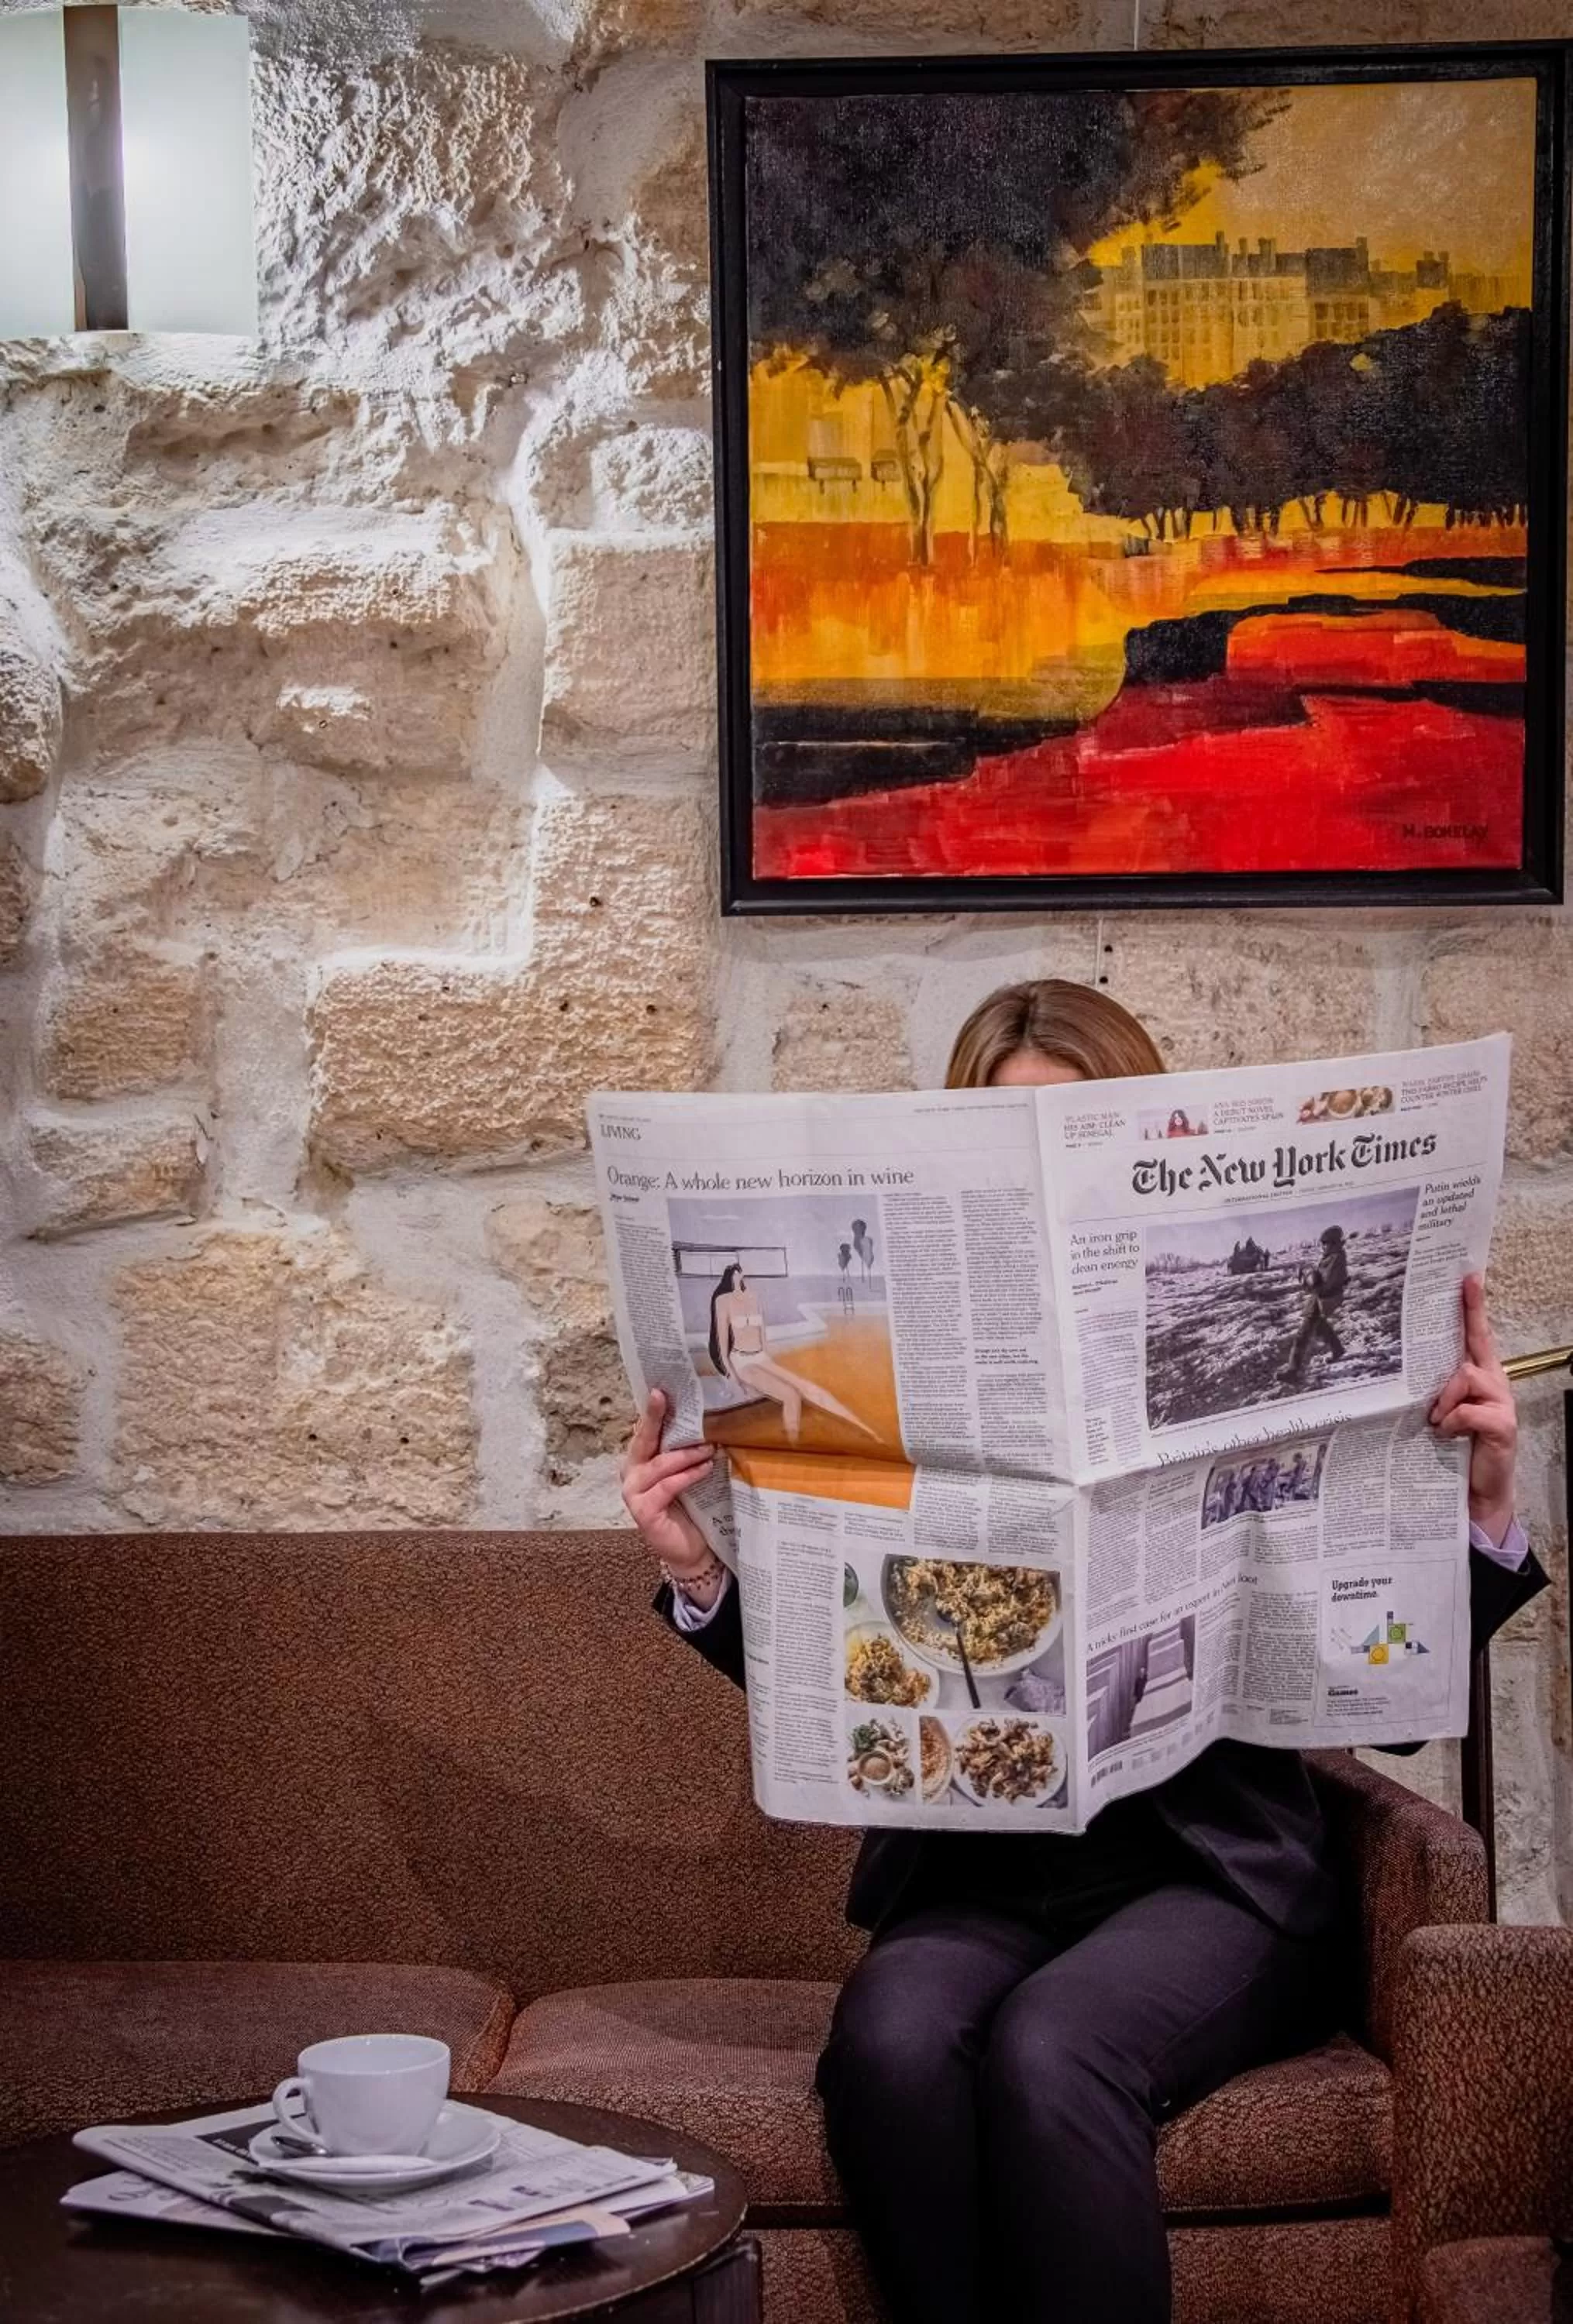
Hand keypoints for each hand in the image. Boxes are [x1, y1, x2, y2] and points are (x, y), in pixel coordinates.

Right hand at [620, 1389, 714, 1572]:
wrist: (692, 1549)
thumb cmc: (691, 1507)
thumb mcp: (687, 1473)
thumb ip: (685, 1451)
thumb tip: (706, 1420)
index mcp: (640, 1461)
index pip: (644, 1431)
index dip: (651, 1410)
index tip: (658, 1389)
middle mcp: (631, 1474)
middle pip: (643, 1441)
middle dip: (654, 1417)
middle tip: (664, 1397)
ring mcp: (633, 1493)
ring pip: (659, 1464)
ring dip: (686, 1453)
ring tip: (709, 1446)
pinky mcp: (642, 1511)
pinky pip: (667, 1486)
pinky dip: (687, 1476)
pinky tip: (705, 1468)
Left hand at [1429, 1274, 1516, 1547]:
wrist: (1475, 1493)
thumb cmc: (1453, 1449)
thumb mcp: (1439, 1411)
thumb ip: (1434, 1388)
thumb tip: (1405, 1369)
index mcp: (1477, 1376)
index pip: (1475, 1334)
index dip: (1472, 1305)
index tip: (1468, 1275)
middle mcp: (1492, 1381)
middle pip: (1474, 1344)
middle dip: (1466, 1320)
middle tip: (1460, 1292)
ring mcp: (1501, 1401)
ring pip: (1463, 1376)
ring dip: (1443, 1399)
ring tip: (1435, 1422)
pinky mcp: (1502, 1423)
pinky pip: (1466, 1409)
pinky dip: (1450, 1421)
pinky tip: (1445, 1435)